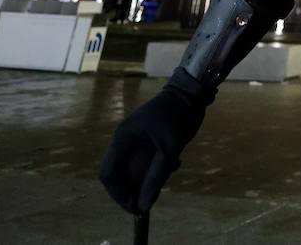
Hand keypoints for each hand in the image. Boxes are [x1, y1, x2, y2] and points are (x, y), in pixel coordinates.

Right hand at [99, 71, 210, 213]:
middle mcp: (125, 139)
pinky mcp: (148, 139)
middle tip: (154, 195)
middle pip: (122, 173)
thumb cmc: (178, 117)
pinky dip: (159, 166)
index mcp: (122, 139)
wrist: (192, 93)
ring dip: (152, 176)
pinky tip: (176, 162)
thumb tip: (143, 205)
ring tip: (172, 168)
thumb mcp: (168, 150)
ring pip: (137, 169)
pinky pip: (147, 160)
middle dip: (137, 186)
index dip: (117, 194)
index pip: (107, 173)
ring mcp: (137, 139)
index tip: (133, 206)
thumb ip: (155, 177)